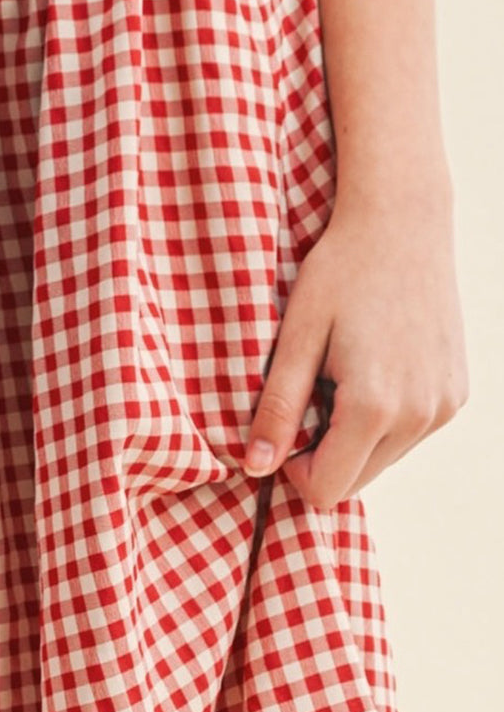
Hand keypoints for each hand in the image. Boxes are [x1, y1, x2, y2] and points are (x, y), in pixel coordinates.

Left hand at [241, 179, 468, 506]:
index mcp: (375, 407)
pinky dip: (383, 419)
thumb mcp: (296, 336)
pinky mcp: (456, 393)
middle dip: (323, 454)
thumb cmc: (340, 270)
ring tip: (340, 374)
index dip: (293, 469)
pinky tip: (370, 368)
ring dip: (353, 437)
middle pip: (356, 481)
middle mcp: (420, 416)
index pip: (327, 490)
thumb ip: (278, 407)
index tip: (282, 424)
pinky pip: (409, 434)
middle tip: (309, 391)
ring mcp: (444, 406)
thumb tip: (256, 467)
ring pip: (383, 460)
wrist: (402, 221)